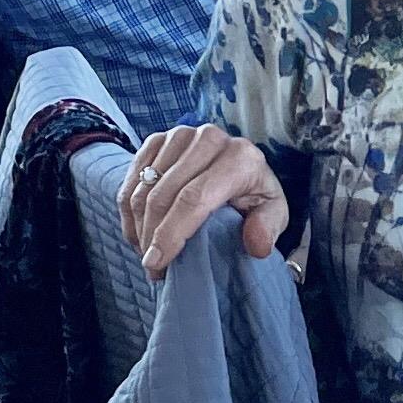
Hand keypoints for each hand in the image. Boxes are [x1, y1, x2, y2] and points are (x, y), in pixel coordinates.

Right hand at [119, 124, 287, 276]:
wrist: (241, 165)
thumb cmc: (255, 194)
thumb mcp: (273, 212)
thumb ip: (268, 228)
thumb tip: (257, 246)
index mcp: (239, 158)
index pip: (194, 199)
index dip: (171, 233)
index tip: (156, 263)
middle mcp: (208, 139)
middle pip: (163, 195)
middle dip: (151, 237)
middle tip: (152, 268)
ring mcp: (180, 135)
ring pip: (143, 188)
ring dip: (138, 226)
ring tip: (146, 253)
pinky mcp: (158, 139)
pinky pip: (132, 178)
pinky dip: (130, 210)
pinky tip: (138, 233)